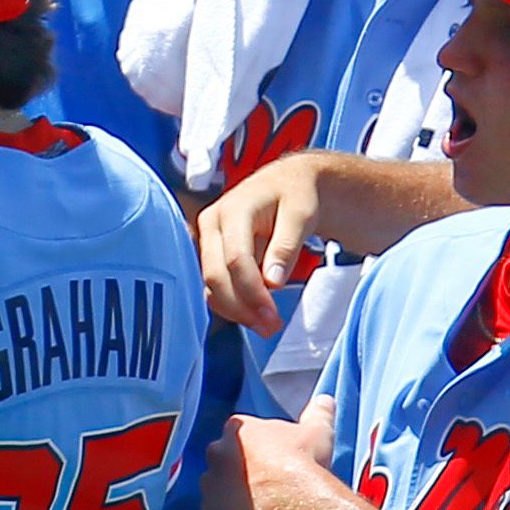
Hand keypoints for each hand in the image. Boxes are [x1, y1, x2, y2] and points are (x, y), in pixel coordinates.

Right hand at [199, 152, 326, 336]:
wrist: (288, 182)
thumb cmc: (297, 194)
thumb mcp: (301, 214)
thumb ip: (286, 246)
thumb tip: (272, 283)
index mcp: (232, 210)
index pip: (235, 259)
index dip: (252, 291)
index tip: (272, 315)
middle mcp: (211, 224)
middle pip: (215, 274)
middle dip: (242, 306)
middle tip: (270, 327)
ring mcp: (208, 239)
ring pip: (211, 284)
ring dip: (235, 309)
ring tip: (266, 326)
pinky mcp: (211, 253)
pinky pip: (215, 284)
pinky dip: (232, 303)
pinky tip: (255, 313)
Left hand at [202, 396, 338, 509]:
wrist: (289, 495)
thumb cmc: (302, 459)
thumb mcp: (317, 431)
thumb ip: (318, 413)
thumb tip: (325, 400)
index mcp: (237, 429)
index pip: (244, 438)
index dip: (262, 453)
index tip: (277, 465)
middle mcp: (216, 452)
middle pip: (228, 464)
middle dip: (245, 476)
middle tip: (271, 491)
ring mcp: (209, 482)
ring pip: (221, 492)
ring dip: (239, 503)